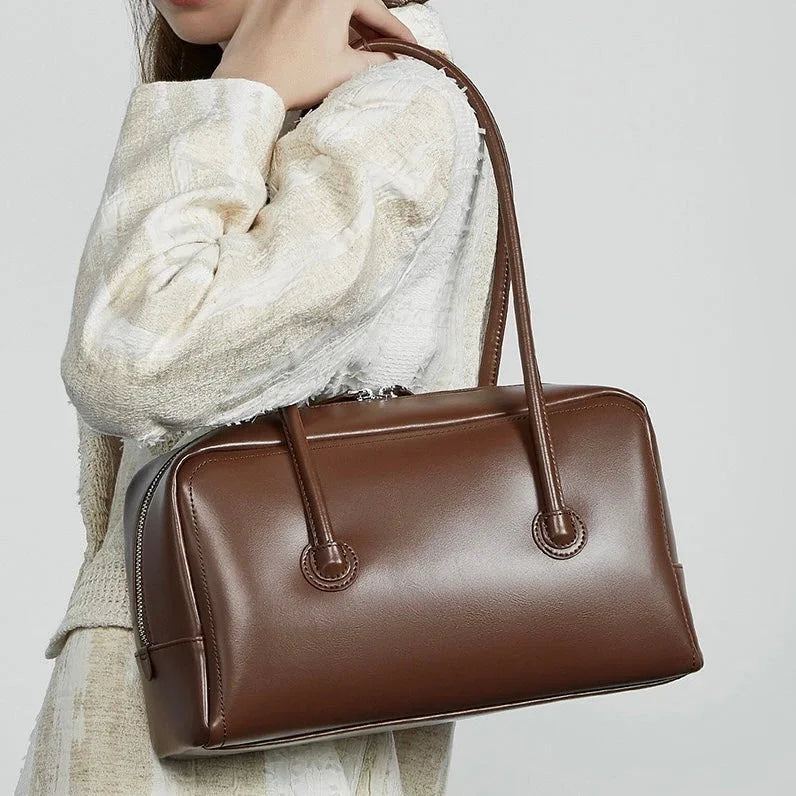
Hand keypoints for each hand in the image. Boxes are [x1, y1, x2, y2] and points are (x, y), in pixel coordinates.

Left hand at [212, 0, 416, 109]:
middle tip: (385, 47)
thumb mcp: (346, 71)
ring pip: (328, 4)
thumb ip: (378, 63)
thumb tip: (394, 62)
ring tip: (355, 48)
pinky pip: (302, 5)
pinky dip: (318, 19)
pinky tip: (323, 40)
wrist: (249, 84)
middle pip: (353, 3)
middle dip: (371, 26)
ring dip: (346, 23)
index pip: (377, 10)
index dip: (396, 31)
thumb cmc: (290, 76)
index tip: (408, 44)